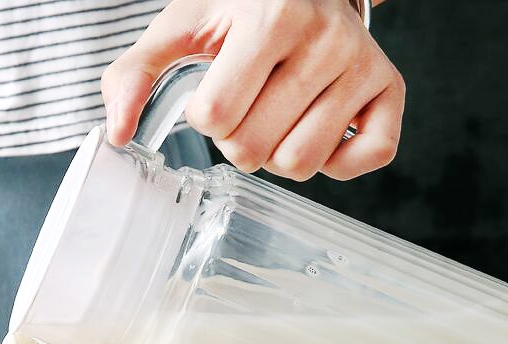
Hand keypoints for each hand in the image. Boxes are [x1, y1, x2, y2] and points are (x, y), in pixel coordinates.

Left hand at [102, 0, 403, 179]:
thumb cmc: (242, 8)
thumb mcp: (182, 26)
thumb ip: (135, 73)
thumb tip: (117, 133)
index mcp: (272, 17)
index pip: (216, 117)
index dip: (206, 116)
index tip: (216, 92)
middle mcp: (325, 39)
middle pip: (255, 149)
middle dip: (238, 141)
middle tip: (248, 108)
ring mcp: (362, 65)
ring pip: (301, 163)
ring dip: (278, 155)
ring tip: (278, 118)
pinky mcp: (389, 90)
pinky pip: (369, 157)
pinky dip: (337, 162)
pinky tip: (319, 130)